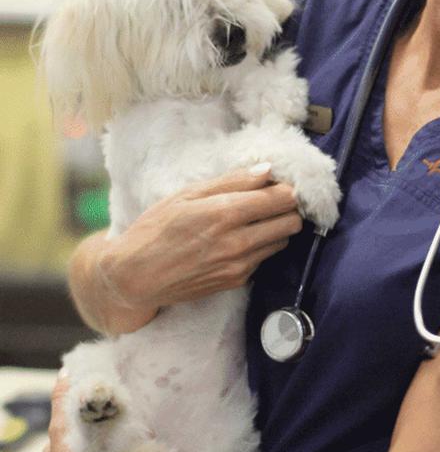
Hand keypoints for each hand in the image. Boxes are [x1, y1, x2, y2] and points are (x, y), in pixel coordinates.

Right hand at [100, 164, 302, 310]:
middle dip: (288, 208)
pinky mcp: (237, 281)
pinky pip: (265, 257)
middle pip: (292, 221)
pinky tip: (240, 238)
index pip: (282, 198)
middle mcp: (238, 242)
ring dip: (277, 227)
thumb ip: (232, 181)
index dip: (288, 188)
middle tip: (273, 199)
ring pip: (283, 240)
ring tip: (255, 218)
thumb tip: (268, 170)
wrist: (136, 277)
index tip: (280, 182)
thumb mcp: (187, 194)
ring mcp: (239, 265)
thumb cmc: (156, 229)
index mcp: (225, 213)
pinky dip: (262, 245)